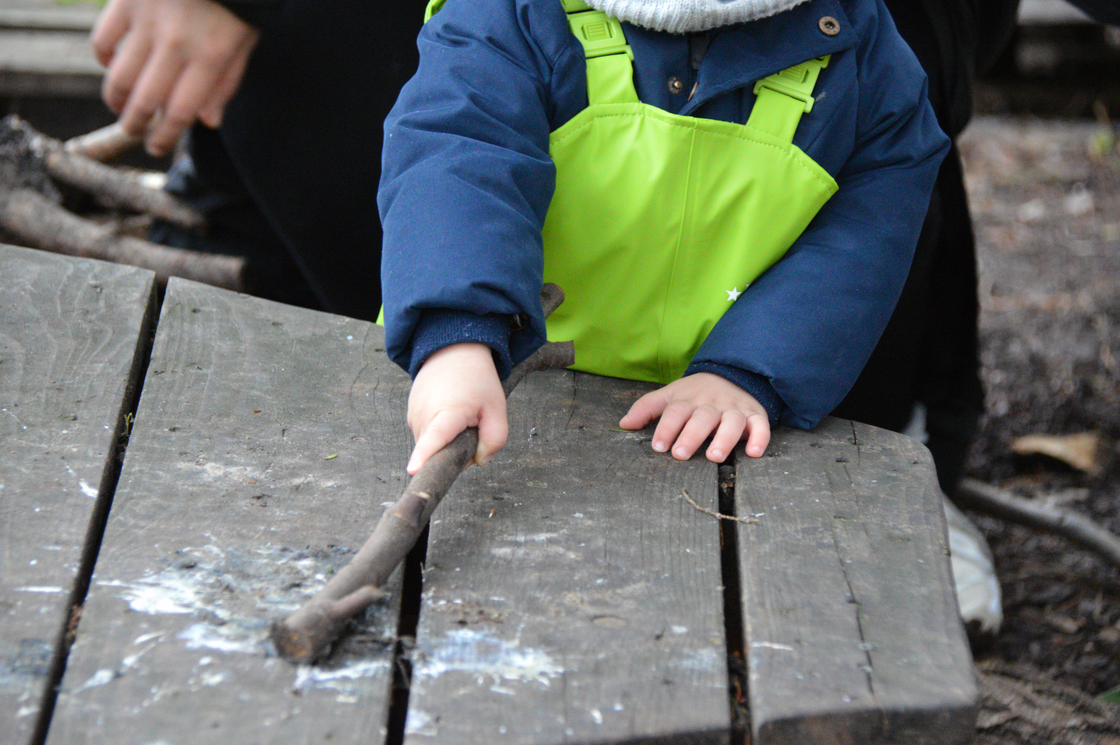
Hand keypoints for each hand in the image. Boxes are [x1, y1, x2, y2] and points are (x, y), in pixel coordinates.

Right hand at [92, 0, 259, 155]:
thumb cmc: (237, 4)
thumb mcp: (244, 43)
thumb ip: (226, 83)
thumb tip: (206, 122)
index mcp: (210, 59)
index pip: (180, 112)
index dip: (165, 137)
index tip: (158, 147)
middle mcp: (176, 45)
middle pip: (146, 100)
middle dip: (136, 126)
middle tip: (135, 133)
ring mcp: (148, 22)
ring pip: (119, 75)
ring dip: (116, 100)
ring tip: (121, 109)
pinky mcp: (127, 1)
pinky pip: (103, 39)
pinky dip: (102, 59)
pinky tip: (111, 68)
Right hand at [406, 343, 507, 473]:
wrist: (454, 351)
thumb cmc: (477, 379)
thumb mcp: (497, 409)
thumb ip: (494, 440)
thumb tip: (478, 461)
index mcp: (447, 413)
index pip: (433, 439)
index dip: (423, 456)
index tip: (413, 470)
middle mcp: (424, 416)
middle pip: (438, 453)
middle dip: (457, 450)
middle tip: (472, 423)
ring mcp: (413, 416)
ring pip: (432, 446)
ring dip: (448, 440)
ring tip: (460, 413)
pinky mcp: (410, 415)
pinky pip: (427, 436)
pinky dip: (440, 432)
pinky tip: (449, 411)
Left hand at [619, 373, 770, 461]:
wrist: (732, 375)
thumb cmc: (695, 394)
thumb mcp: (670, 395)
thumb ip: (646, 408)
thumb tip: (624, 424)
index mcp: (689, 400)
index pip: (676, 411)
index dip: (666, 427)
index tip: (658, 446)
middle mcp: (712, 404)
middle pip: (702, 418)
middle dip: (691, 435)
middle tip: (680, 454)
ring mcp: (734, 409)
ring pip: (732, 422)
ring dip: (724, 438)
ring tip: (714, 456)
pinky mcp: (755, 415)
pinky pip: (761, 425)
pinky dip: (760, 438)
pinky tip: (753, 452)